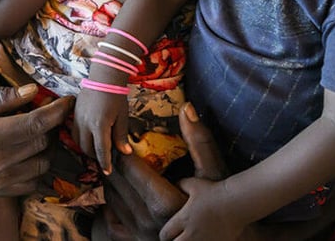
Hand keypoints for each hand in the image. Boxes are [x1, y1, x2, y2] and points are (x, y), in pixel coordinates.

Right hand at [0, 85, 71, 197]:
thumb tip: (31, 91)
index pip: (35, 125)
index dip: (56, 111)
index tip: (66, 101)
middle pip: (41, 143)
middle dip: (51, 124)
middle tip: (48, 109)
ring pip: (41, 165)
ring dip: (47, 146)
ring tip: (40, 129)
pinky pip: (31, 184)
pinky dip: (37, 167)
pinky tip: (29, 151)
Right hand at [72, 83, 129, 173]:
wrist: (103, 76)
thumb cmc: (116, 96)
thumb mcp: (122, 117)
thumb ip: (121, 136)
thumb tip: (125, 152)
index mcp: (100, 125)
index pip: (101, 151)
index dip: (104, 163)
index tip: (107, 172)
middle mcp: (85, 124)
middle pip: (86, 149)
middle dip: (95, 156)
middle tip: (104, 157)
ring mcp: (77, 118)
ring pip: (77, 142)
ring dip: (86, 148)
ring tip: (96, 147)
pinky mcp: (74, 114)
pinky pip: (74, 132)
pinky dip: (81, 138)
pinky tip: (89, 136)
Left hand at [103, 103, 226, 239]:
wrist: (224, 237)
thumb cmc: (218, 202)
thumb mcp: (211, 171)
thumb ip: (198, 140)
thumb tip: (187, 107)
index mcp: (164, 202)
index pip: (129, 169)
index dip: (122, 151)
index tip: (122, 141)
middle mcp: (148, 221)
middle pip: (117, 184)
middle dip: (112, 165)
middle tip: (112, 150)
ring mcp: (141, 236)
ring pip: (112, 202)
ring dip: (110, 183)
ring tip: (114, 168)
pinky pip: (113, 225)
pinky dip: (110, 210)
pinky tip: (117, 196)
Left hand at [160, 177, 246, 240]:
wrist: (237, 201)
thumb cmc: (214, 191)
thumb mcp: (193, 184)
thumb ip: (180, 185)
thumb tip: (174, 185)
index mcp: (183, 219)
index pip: (165, 234)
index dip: (165, 234)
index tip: (169, 232)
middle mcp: (192, 233)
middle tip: (178, 237)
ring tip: (192, 237)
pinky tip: (205, 238)